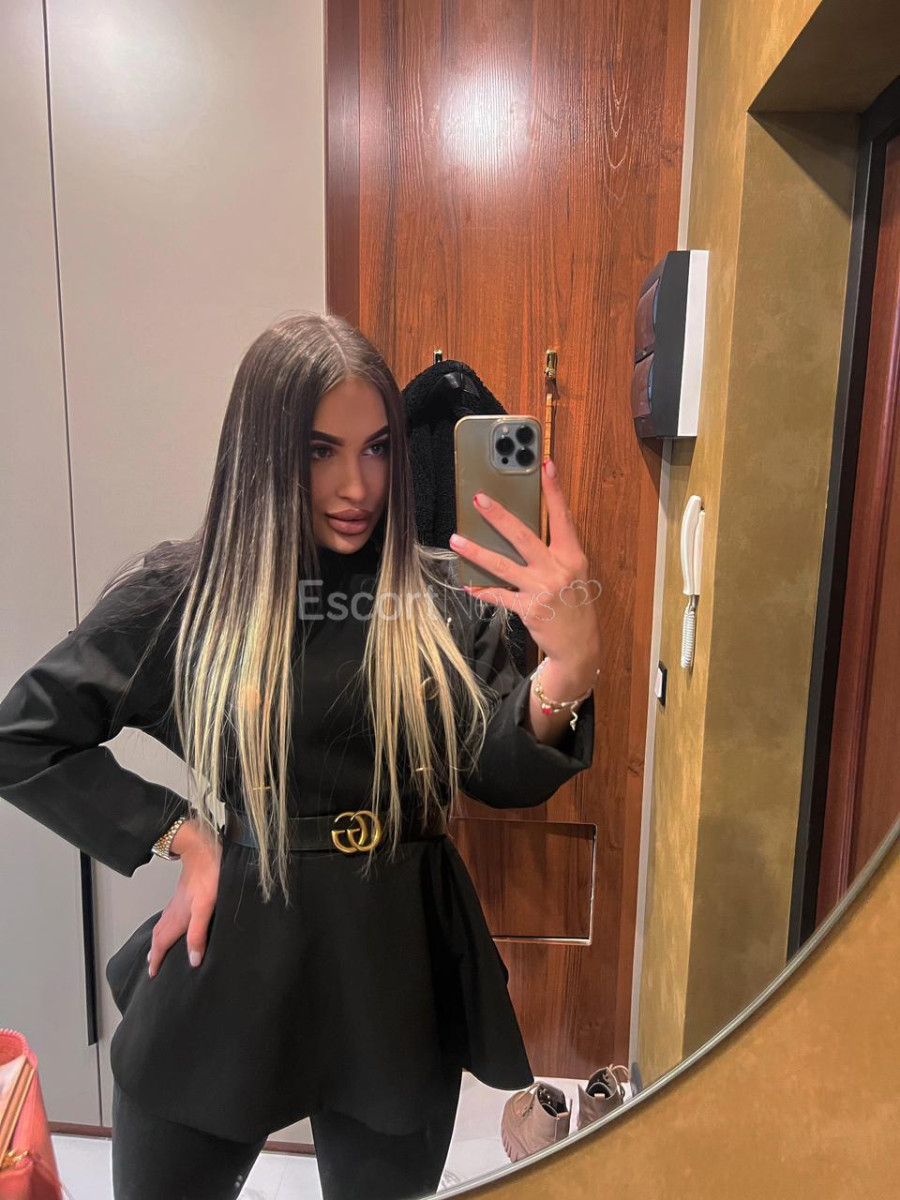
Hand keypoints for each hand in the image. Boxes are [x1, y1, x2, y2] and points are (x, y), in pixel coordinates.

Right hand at [147, 818, 221, 977]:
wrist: (205, 850)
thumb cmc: (208, 876)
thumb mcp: (205, 908)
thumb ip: (198, 933)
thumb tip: (193, 959)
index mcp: (178, 917)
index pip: (162, 943)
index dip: (157, 960)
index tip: (152, 973)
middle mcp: (174, 911)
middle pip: (158, 936)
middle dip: (154, 952)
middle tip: (151, 965)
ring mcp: (178, 902)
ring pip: (163, 925)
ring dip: (158, 939)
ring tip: (157, 948)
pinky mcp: (184, 894)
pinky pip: (169, 915)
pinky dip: (166, 925)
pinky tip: (173, 922)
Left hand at [449, 458, 600, 672]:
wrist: (580, 646)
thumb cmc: (575, 606)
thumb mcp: (574, 574)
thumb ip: (556, 553)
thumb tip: (523, 532)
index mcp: (572, 556)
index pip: (563, 517)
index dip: (554, 490)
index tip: (545, 465)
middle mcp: (558, 569)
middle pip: (523, 536)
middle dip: (499, 516)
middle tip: (479, 499)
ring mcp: (542, 589)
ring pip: (502, 565)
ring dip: (476, 551)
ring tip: (456, 539)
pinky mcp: (528, 608)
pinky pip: (498, 596)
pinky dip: (482, 590)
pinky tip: (467, 585)